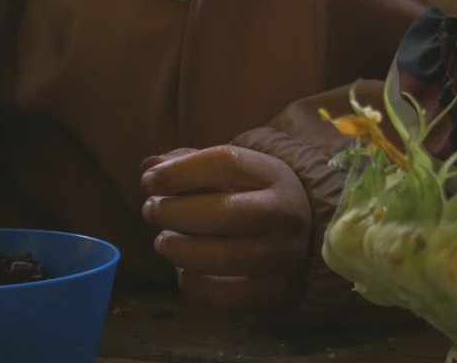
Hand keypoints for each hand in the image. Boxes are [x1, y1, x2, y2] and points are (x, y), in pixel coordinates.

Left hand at [141, 146, 312, 310]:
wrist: (308, 241)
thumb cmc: (255, 200)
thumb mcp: (233, 175)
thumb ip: (190, 165)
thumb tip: (150, 165)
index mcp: (276, 175)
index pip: (228, 162)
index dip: (181, 171)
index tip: (148, 181)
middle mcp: (287, 213)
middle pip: (223, 212)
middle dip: (174, 212)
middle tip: (150, 211)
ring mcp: (286, 256)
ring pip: (222, 256)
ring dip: (178, 250)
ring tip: (163, 242)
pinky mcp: (278, 292)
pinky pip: (223, 294)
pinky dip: (193, 283)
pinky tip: (184, 270)